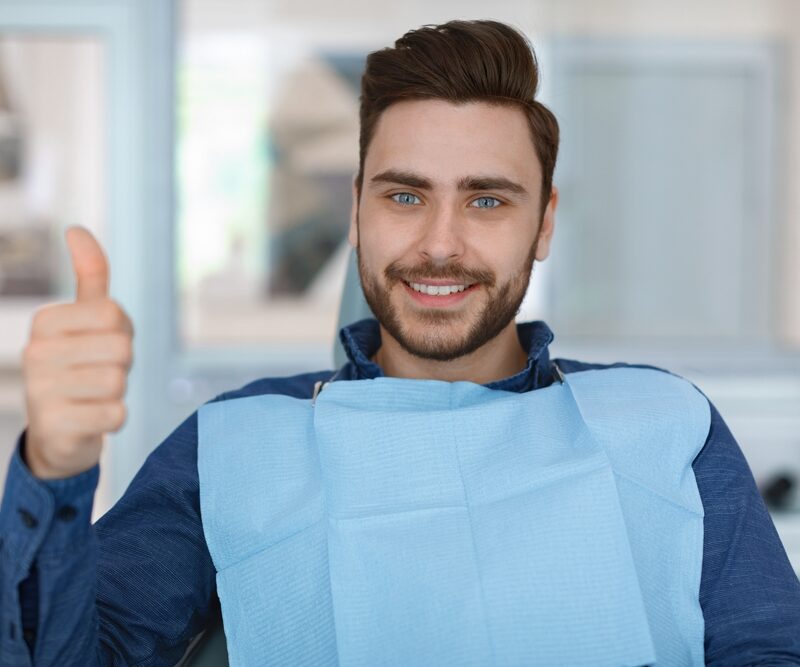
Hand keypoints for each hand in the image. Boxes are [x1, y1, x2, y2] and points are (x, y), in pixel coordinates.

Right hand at [22, 226, 133, 478]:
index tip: (101, 346)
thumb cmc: (81, 367)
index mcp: (44, 321)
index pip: (114, 313)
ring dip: (117, 392)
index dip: (121, 333)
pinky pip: (115, 414)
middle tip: (99, 375)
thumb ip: (89, 276)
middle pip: (121, 346)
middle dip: (122, 363)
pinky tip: (92, 419)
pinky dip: (114, 419)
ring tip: (94, 396)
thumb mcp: (85, 320)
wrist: (60, 433)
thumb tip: (76, 229)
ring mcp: (39, 390)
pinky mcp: (54, 426)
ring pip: (118, 380)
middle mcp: (34, 352)